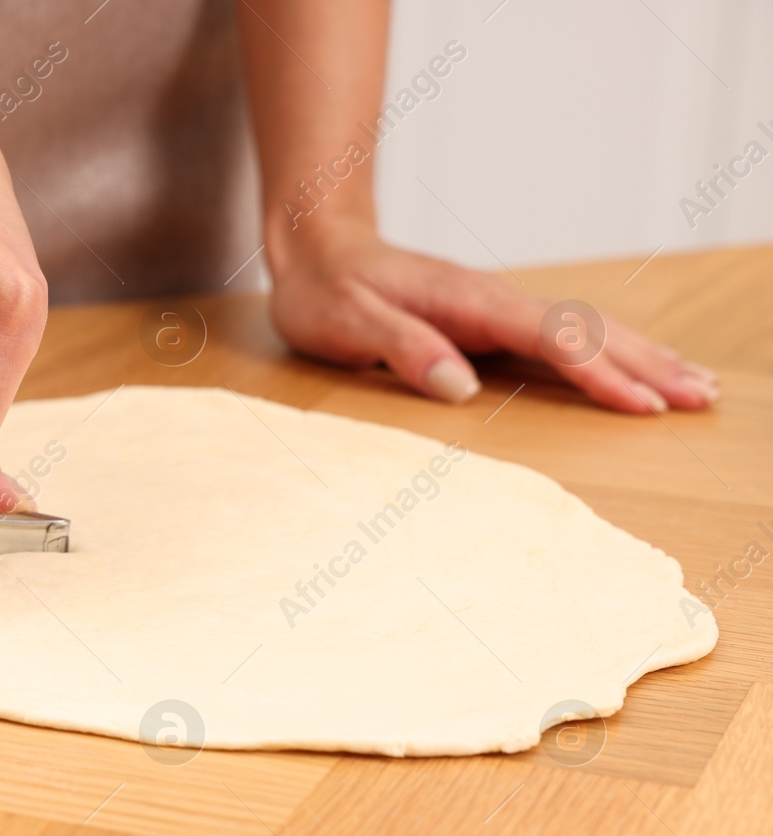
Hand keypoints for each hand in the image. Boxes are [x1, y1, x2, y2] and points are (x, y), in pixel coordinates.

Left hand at [266, 215, 718, 412]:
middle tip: (701, 400)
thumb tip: (461, 385)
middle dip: (647, 364)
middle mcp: (493, 300)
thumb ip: (404, 349)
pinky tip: (634, 371)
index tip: (642, 405)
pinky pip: (562, 337)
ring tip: (696, 387)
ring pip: (585, 330)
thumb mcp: (350, 322)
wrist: (314, 249)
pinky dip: (608, 354)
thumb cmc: (325, 290)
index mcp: (467, 301)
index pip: (550, 338)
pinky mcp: (490, 322)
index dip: (599, 374)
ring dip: (642, 357)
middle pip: (587, 329)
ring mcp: (496, 309)